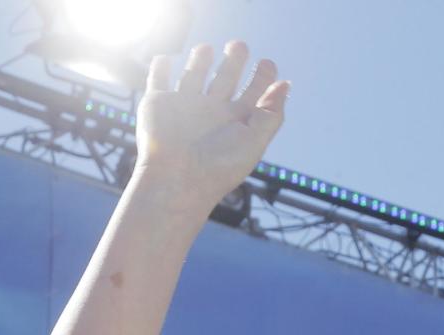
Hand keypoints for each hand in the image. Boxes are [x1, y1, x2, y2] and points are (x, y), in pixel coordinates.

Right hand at [133, 41, 288, 210]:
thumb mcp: (254, 141)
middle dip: (233, 61)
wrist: (177, 179)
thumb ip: (271, 114)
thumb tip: (285, 85)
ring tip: (206, 49)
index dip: (262, 78)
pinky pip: (158, 80)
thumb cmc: (218, 166)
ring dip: (199, 60)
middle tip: (239, 45)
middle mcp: (211, 113)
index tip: (268, 63)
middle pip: (225, 79)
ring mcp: (185, 107)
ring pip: (193, 76)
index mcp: (235, 122)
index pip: (253, 94)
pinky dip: (160, 67)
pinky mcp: (158, 104)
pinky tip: (165, 60)